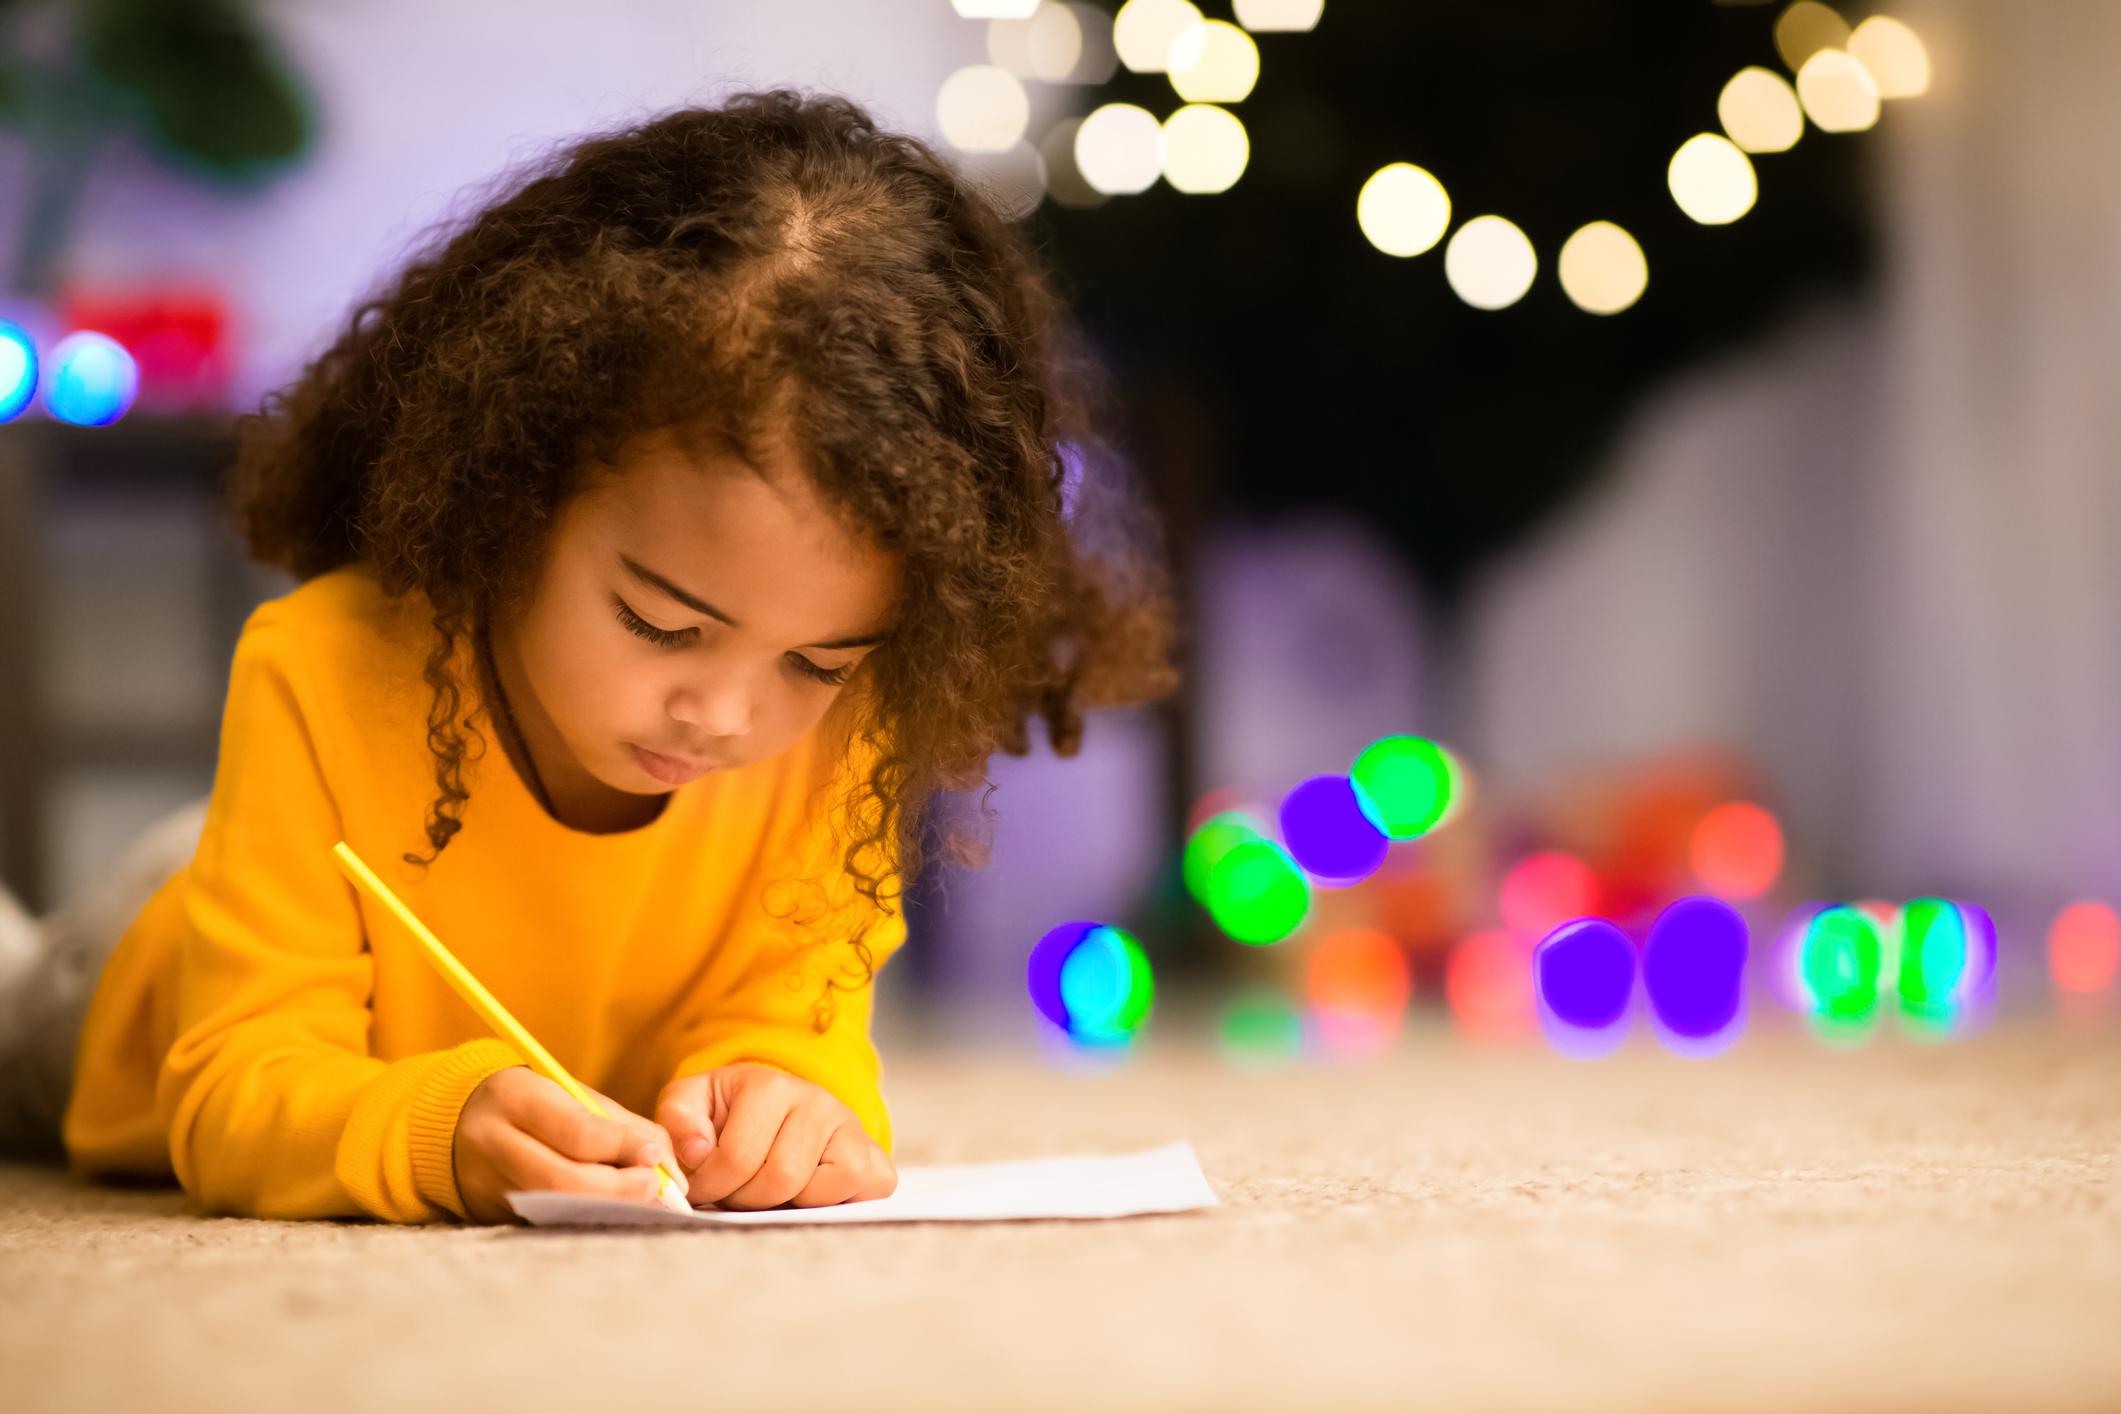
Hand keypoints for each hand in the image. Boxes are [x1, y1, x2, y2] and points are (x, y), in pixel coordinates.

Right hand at [453, 1065, 675, 1223]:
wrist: (456, 1120)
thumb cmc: (531, 1103)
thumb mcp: (569, 1094)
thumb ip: (621, 1124)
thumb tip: (669, 1165)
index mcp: (515, 1098)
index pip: (576, 1131)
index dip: (621, 1147)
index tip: (653, 1155)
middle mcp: (494, 1143)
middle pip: (563, 1180)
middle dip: (618, 1188)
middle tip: (654, 1188)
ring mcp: (488, 1184)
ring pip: (553, 1206)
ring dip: (606, 1208)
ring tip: (640, 1202)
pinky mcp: (491, 1213)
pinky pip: (545, 1220)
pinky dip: (584, 1218)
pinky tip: (611, 1213)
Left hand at [657, 1065, 896, 1209]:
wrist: (772, 1108)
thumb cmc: (729, 1112)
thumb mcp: (691, 1103)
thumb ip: (679, 1121)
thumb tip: (695, 1153)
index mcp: (770, 1086)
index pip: (739, 1156)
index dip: (712, 1184)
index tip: (702, 1187)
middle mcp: (819, 1102)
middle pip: (784, 1177)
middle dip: (749, 1198)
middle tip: (736, 1191)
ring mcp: (852, 1128)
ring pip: (835, 1184)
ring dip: (796, 1202)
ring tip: (772, 1193)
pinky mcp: (874, 1155)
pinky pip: (873, 1186)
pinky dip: (842, 1200)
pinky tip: (809, 1195)